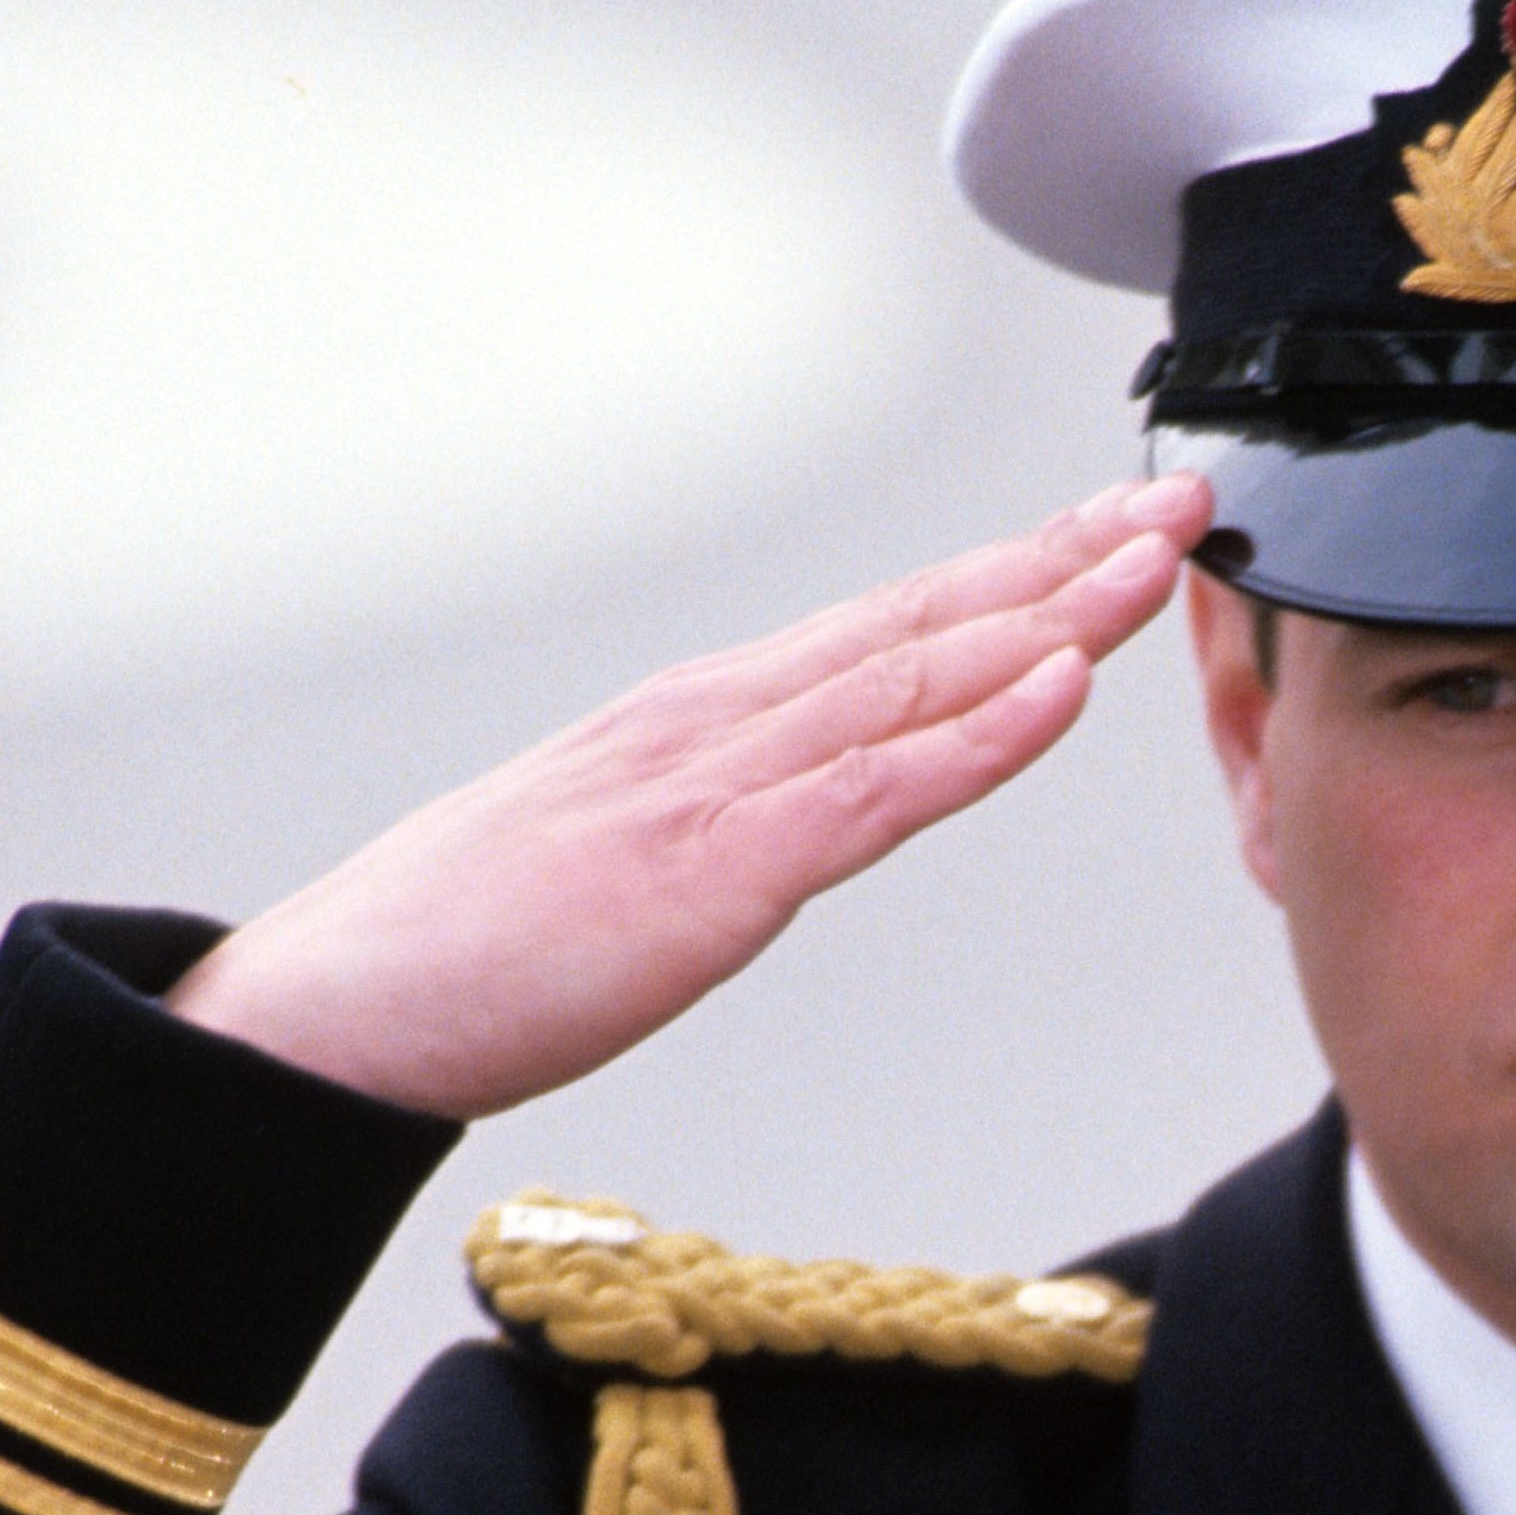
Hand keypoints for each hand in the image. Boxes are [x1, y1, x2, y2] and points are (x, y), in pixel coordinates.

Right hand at [164, 474, 1211, 1117]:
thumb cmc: (462, 949)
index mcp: (703, 719)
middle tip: (1180, 503)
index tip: (1112, 532)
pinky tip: (1062, 688)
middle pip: (925, 623)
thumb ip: (720, 818)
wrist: (335, 1011)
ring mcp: (716, 786)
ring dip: (1052, 617)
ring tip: (1155, 563)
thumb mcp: (619, 855)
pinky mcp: (712, 872)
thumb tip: (795, 815)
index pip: (889, 627)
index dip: (1012, 574)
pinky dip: (979, 737)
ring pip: (919, 680)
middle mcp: (720, 722)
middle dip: (1064, 561)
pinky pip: (874, 792)